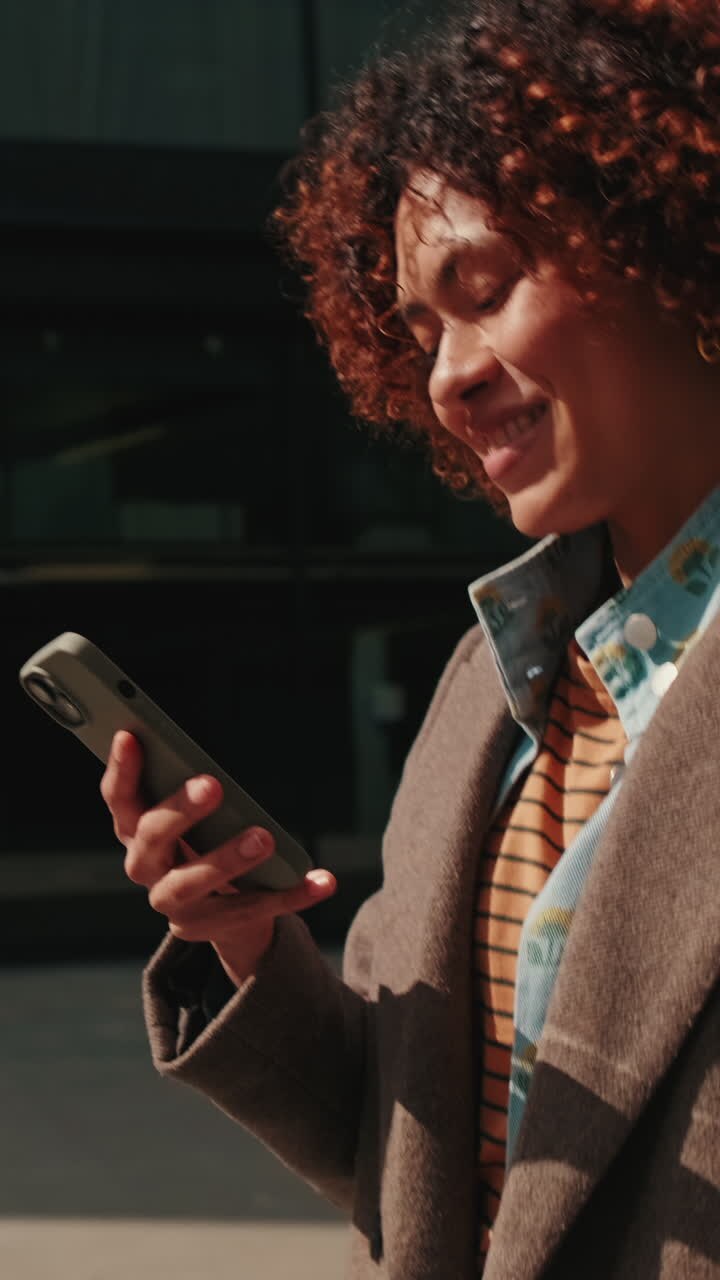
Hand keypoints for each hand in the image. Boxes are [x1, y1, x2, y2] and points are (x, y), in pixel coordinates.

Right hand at [100, 730, 336, 985]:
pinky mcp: (212, 928)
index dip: (121, 769)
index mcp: (136, 831)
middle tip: (212, 785)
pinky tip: (323, 880)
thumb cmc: (205, 841)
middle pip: (153, 839)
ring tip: (264, 837)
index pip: (120, 799)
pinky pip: (256, 911)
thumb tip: (207, 770)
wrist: (220, 910)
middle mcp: (147, 869)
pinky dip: (292, 894)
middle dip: (180, 812)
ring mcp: (176, 905)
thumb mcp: (195, 815)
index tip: (131, 735)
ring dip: (227, 859)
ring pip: (192, 885)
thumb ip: (191, 792)